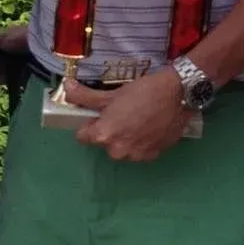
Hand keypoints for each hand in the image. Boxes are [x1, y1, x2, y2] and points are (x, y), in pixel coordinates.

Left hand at [64, 67, 192, 161]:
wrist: (177, 94)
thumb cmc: (142, 91)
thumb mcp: (111, 93)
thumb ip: (85, 96)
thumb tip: (65, 88)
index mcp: (104, 135)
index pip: (83, 137)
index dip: (90, 123)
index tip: (101, 113)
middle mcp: (118, 151)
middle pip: (104, 143)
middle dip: (109, 130)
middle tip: (122, 112)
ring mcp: (137, 156)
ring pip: (122, 148)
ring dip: (126, 137)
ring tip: (138, 118)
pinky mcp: (153, 155)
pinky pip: (139, 150)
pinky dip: (141, 141)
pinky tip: (150, 126)